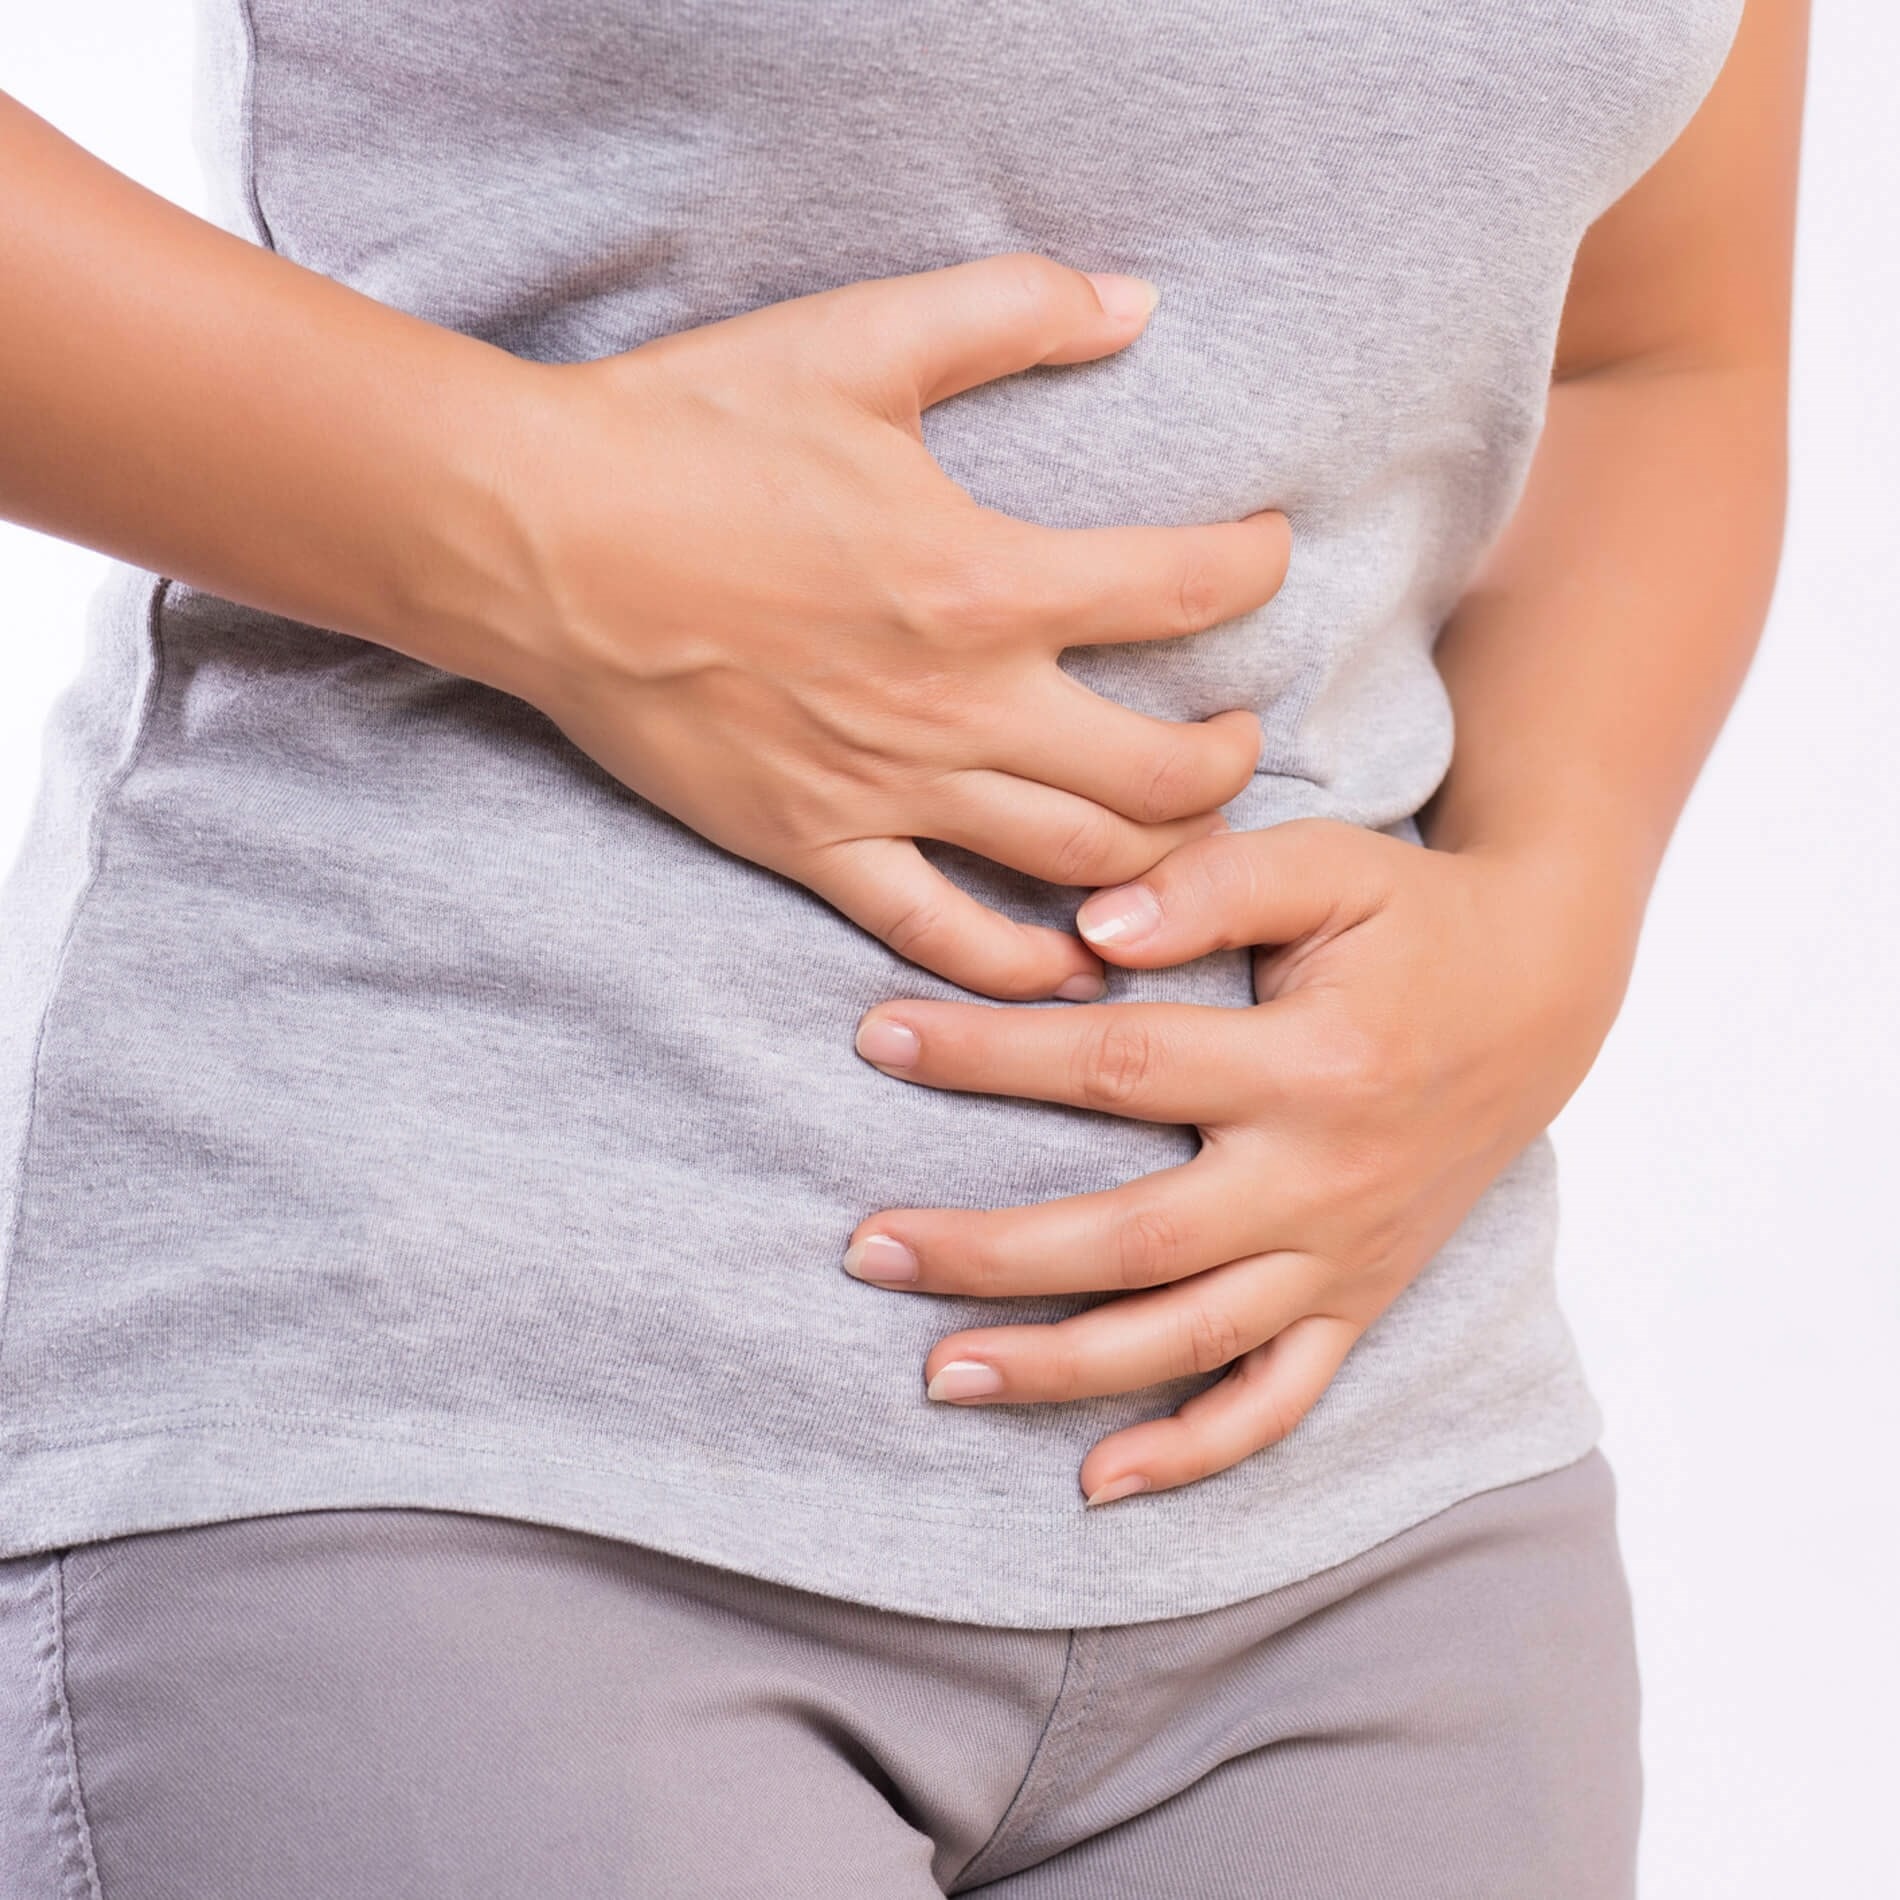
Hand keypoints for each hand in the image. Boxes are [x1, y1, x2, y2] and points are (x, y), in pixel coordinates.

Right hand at [483, 254, 1289, 1000]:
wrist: (535, 538)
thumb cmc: (690, 431)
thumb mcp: (858, 338)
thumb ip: (1013, 308)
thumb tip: (1138, 301)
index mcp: (988, 581)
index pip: (1187, 591)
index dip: (1257, 569)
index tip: (1263, 555)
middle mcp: (960, 708)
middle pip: (1164, 775)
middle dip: (1229, 760)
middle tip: (1234, 732)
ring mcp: (889, 793)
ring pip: (1079, 867)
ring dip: (1161, 860)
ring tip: (1178, 831)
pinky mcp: (815, 845)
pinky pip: (943, 935)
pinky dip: (1021, 966)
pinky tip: (1069, 965)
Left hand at [841, 819, 1639, 1501]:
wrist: (1541, 999)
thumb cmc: (1413, 918)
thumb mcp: (1327, 867)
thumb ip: (1208, 886)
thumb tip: (1087, 927)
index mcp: (1308, 1065)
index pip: (1116, 1066)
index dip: (987, 1056)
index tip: (876, 1037)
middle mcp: (1322, 1181)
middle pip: (1131, 1237)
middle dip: (989, 1251)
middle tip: (867, 1248)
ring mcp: (1341, 1258)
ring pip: (1186, 1340)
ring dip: (1059, 1369)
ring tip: (938, 1373)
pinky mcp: (1359, 1301)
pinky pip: (1278, 1401)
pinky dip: (1196, 1450)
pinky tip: (1099, 1478)